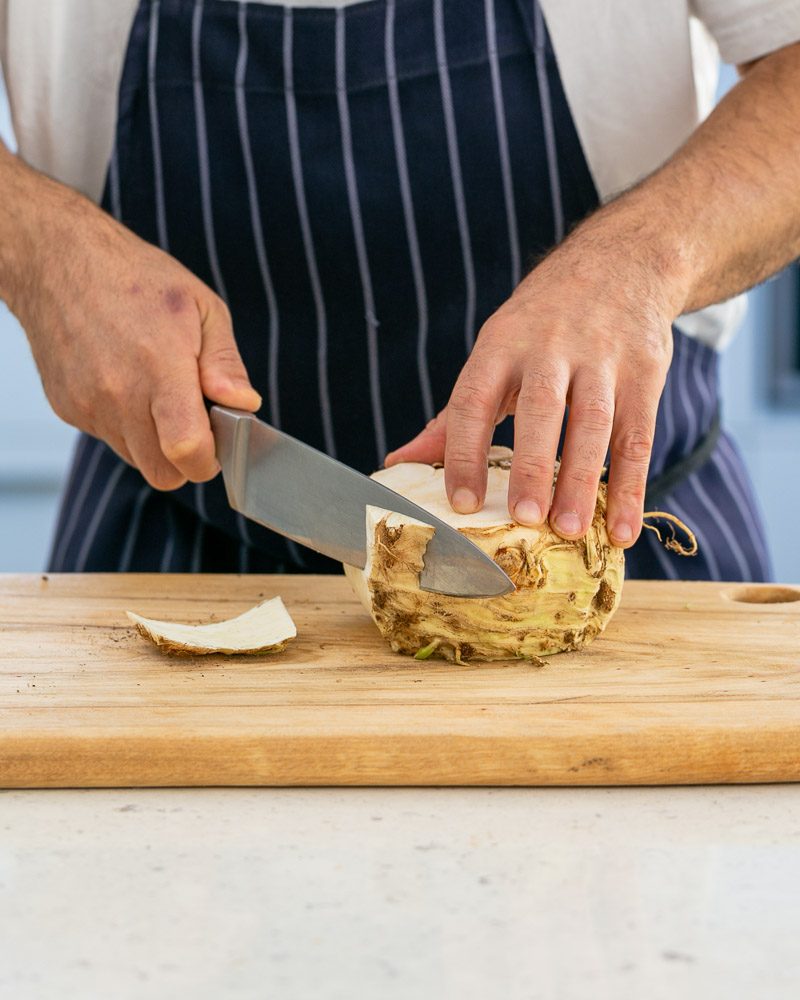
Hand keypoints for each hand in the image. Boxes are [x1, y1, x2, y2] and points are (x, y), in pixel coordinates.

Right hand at [1, 152, 259, 490]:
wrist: (59, 259)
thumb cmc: (136, 278)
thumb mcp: (202, 308)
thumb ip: (226, 364)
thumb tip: (244, 404)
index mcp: (160, 368)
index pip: (185, 450)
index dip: (208, 461)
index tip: (219, 449)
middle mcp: (118, 393)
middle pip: (162, 472)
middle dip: (185, 460)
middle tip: (195, 424)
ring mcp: (88, 404)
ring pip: (135, 458)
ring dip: (154, 442)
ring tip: (158, 394)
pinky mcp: (68, 407)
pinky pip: (108, 437)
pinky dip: (125, 424)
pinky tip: (127, 383)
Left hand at [385, 216, 686, 546]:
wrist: (622, 261)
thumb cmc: (543, 323)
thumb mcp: (495, 352)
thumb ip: (454, 416)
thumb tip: (398, 464)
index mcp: (501, 343)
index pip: (474, 399)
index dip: (464, 451)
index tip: (461, 503)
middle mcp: (551, 346)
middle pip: (541, 410)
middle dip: (533, 467)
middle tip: (524, 519)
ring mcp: (603, 358)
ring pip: (594, 424)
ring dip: (583, 482)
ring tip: (572, 532)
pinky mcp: (646, 372)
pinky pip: (638, 436)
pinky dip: (632, 486)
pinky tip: (622, 529)